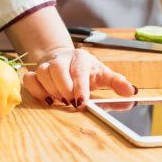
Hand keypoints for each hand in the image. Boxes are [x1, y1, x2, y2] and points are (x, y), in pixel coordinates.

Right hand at [22, 48, 136, 107]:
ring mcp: (46, 64)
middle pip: (57, 69)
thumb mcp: (103, 75)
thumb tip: (132, 92)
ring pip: (42, 74)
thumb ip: (117, 84)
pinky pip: (29, 79)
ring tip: (62, 100)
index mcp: (81, 58)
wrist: (64, 60)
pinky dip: (36, 90)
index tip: (81, 103)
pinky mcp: (34, 72)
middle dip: (64, 90)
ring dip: (52, 91)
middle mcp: (62, 58)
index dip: (80, 87)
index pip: (79, 71)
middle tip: (72, 103)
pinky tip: (47, 99)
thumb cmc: (86, 71)